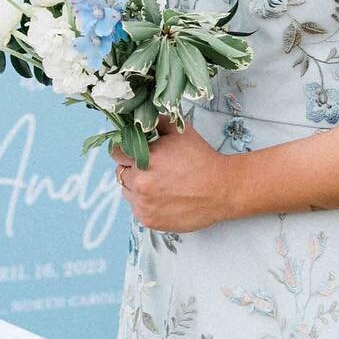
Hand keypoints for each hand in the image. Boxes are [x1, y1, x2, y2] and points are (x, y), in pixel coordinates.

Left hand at [110, 113, 233, 232]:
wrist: (221, 189)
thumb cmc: (201, 158)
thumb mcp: (180, 131)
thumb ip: (157, 121)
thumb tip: (142, 117)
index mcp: (144, 159)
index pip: (116, 153)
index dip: (124, 150)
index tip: (131, 151)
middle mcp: (140, 184)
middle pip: (121, 173)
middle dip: (132, 168)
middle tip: (150, 168)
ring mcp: (144, 205)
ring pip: (128, 193)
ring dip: (136, 187)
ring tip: (158, 183)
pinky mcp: (150, 221)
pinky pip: (137, 209)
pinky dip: (145, 203)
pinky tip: (162, 197)